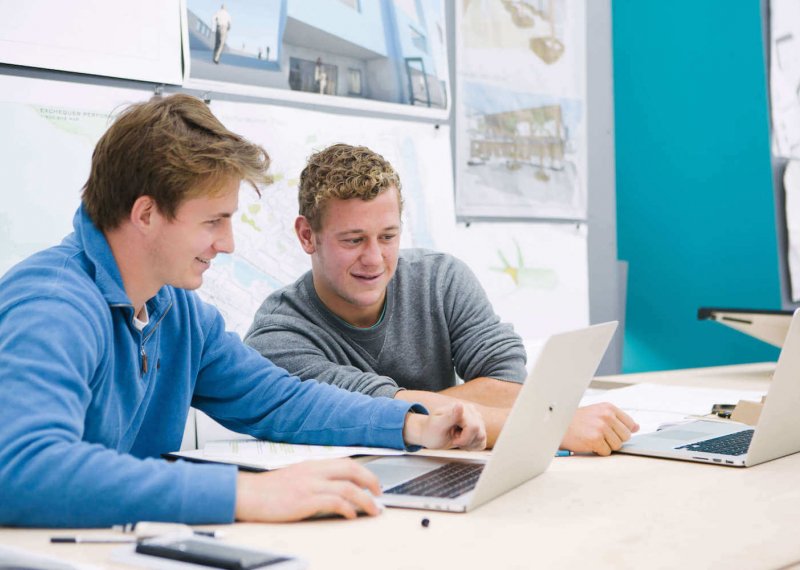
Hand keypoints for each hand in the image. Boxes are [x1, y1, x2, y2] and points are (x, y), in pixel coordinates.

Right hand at [235, 458, 381, 521]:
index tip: (373, 483)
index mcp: (313, 465)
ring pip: (347, 487)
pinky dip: (347, 508)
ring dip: (365, 499)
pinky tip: (351, 515)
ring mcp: (310, 485)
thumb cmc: (269, 489)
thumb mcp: (296, 476)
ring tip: (373, 509)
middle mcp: (314, 471)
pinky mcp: (304, 500)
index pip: (346, 463)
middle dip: (370, 481)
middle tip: (379, 494)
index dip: (364, 472)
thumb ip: (315, 479)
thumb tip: (334, 489)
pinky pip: (333, 501)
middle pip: (352, 470)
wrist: (248, 494)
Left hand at [403, 401, 486, 450]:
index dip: (464, 438)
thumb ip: (450, 416)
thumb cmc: (431, 431)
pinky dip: (472, 447)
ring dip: (468, 444)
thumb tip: (460, 405)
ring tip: (457, 439)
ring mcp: (476, 420)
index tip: (453, 440)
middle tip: (454, 439)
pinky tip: (463, 443)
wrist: (430, 436)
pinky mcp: (478, 429)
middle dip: (466, 442)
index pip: (473, 427)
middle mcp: (471, 412)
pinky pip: (482, 442)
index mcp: (461, 408)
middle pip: (479, 433)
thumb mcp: (437, 425)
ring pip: (482, 438)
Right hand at [560, 403, 638, 455]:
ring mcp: (601, 427)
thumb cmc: (577, 420)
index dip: (621, 431)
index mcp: (608, 407)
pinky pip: (606, 452)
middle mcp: (606, 415)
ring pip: (617, 445)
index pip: (630, 424)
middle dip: (614, 439)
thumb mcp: (598, 412)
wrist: (558, 425)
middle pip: (625, 436)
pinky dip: (598, 450)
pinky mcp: (595, 439)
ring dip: (606, 445)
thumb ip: (618, 419)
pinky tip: (589, 442)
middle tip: (599, 434)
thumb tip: (636, 427)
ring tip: (593, 438)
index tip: (612, 431)